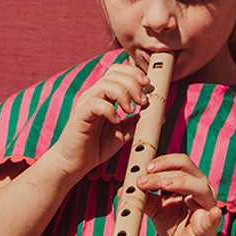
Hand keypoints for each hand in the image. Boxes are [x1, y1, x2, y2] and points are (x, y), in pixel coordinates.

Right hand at [52, 61, 151, 178]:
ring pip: (105, 84)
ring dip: (123, 95)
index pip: (118, 72)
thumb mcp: (123, 133)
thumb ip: (137, 122)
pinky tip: (115, 121)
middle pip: (114, 74)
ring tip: (130, 111)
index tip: (148, 85)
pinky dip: (109, 110)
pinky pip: (95, 103)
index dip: (134, 73)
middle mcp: (94, 95)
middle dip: (133, 83)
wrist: (76, 163)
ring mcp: (86, 103)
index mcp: (105, 96)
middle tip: (142, 101)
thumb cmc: (96, 147)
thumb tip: (159, 115)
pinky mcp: (80, 115)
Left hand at [137, 154, 222, 235]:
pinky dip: (213, 215)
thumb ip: (144, 199)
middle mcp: (201, 189)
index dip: (162, 162)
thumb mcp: (156, 210)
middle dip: (163, 171)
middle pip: (186, 170)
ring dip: (180, 182)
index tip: (143, 169)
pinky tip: (213, 213)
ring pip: (198, 186)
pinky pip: (213, 218)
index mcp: (189, 182)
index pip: (178, 163)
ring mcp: (208, 205)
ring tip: (164, 185)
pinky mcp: (211, 225)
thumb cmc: (175, 227)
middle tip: (143, 179)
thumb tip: (123, 190)